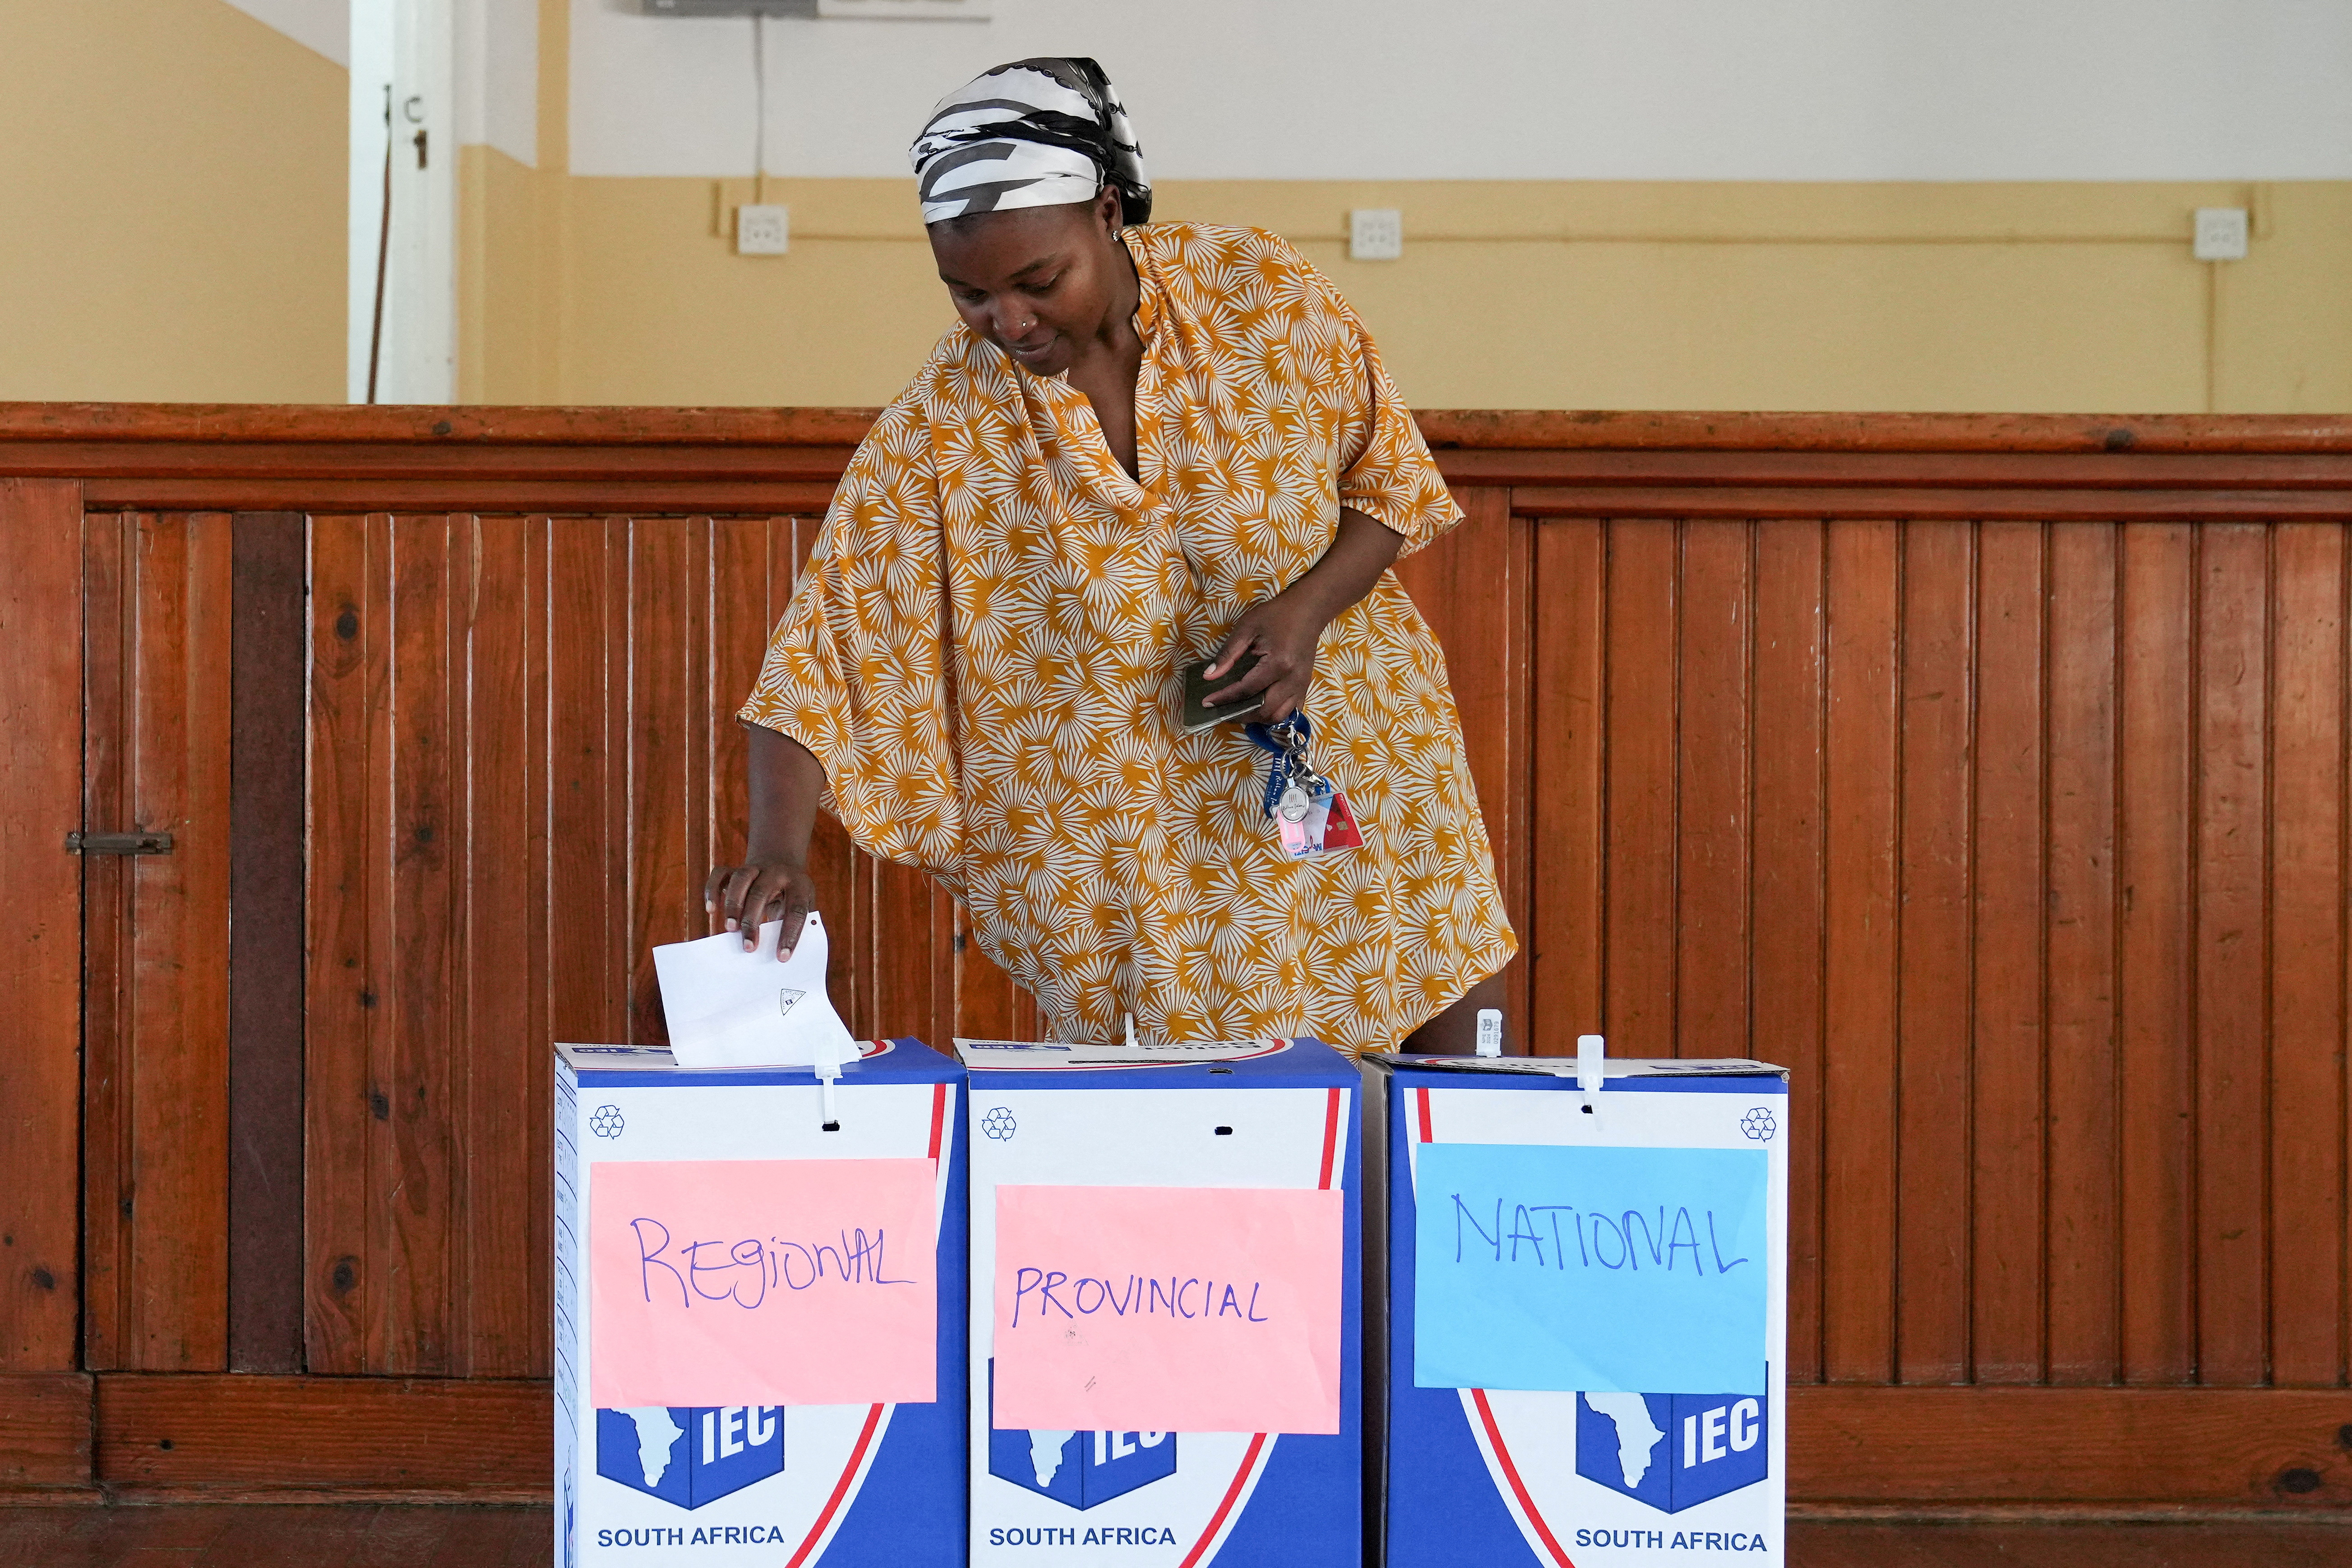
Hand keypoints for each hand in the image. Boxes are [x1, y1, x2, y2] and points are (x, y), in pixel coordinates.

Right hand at [703, 858, 819, 958]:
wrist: (781, 862)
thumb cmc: (791, 895)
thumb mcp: (803, 905)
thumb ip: (792, 924)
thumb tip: (779, 956)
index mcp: (799, 885)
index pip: (796, 910)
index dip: (790, 934)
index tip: (782, 957)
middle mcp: (776, 873)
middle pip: (761, 893)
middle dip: (752, 922)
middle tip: (749, 947)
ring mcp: (754, 868)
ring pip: (740, 880)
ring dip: (733, 905)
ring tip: (730, 929)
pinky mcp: (735, 869)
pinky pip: (720, 874)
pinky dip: (712, 890)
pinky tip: (711, 909)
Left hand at [1203, 592, 1327, 722]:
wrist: (1308, 610)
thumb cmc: (1276, 615)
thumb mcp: (1247, 628)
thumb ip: (1228, 654)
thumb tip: (1209, 676)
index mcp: (1277, 664)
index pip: (1246, 690)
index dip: (1224, 698)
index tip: (1207, 703)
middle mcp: (1292, 680)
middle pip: (1264, 710)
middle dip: (1241, 715)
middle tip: (1223, 710)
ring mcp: (1301, 685)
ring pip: (1279, 716)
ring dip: (1258, 718)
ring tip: (1241, 711)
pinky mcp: (1305, 686)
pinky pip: (1292, 711)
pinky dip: (1275, 715)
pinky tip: (1261, 708)